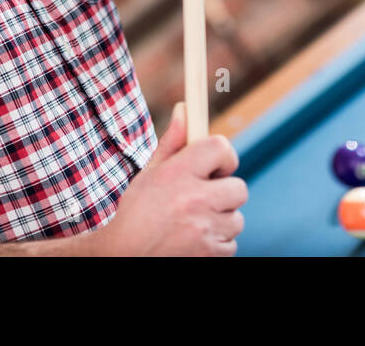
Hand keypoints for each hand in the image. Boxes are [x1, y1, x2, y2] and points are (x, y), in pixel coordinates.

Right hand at [89, 102, 247, 255]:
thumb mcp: (150, 173)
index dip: (224, 157)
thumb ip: (172, 142)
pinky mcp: (210, 254)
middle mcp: (194, 200)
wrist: (125, 256)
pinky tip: (195, 240)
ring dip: (221, 219)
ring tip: (195, 221)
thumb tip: (185, 108)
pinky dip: (217, 243)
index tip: (216, 167)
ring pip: (236, 219)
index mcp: (178, 174)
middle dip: (225, 192)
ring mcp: (204, 230)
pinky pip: (231, 243)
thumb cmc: (137, 211)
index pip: (221, 148)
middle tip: (206, 197)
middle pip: (239, 188)